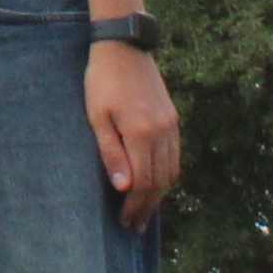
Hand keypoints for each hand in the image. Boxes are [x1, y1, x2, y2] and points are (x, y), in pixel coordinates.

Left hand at [86, 44, 182, 230]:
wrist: (124, 47)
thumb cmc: (102, 81)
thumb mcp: (97, 117)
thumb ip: (111, 152)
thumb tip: (123, 187)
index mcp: (142, 133)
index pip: (144, 182)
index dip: (136, 206)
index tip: (126, 222)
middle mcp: (163, 132)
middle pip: (161, 181)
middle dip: (148, 207)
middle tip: (135, 226)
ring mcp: (171, 124)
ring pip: (172, 170)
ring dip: (159, 194)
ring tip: (145, 210)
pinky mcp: (173, 117)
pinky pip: (175, 154)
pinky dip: (167, 174)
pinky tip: (156, 182)